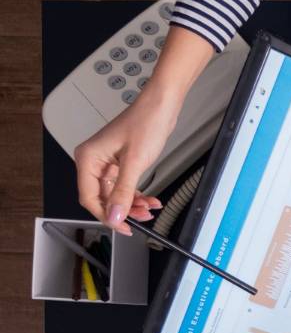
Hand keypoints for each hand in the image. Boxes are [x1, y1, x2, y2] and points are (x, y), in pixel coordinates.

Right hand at [74, 87, 177, 233]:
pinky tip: (150, 200)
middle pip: (102, 197)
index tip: (122, 226)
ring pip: (115, 194)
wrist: (160, 106)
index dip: (105, 215)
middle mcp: (94, 161)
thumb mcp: (135, 163)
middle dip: (123, 210)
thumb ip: (123, 192)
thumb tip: (114, 215)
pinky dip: (137, 195)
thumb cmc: (145, 122)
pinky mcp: (120, 162)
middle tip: (141, 218)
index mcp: (88, 158)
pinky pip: (124, 186)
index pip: (89, 197)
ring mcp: (107, 162)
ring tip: (149, 209)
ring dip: (132, 204)